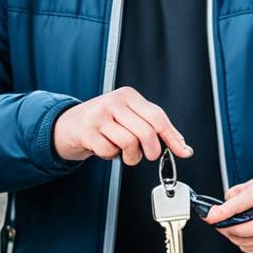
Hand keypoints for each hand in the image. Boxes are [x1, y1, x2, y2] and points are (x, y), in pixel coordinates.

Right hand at [52, 86, 192, 164]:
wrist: (69, 125)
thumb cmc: (105, 121)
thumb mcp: (130, 117)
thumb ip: (155, 129)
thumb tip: (183, 147)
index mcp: (129, 96)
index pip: (158, 117)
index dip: (172, 137)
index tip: (183, 151)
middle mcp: (115, 102)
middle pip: (146, 132)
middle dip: (151, 151)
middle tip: (148, 155)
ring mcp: (99, 115)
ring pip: (129, 143)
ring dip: (131, 156)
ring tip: (125, 153)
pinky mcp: (87, 131)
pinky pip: (109, 151)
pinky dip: (112, 156)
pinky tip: (107, 148)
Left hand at [204, 175, 252, 252]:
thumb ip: (237, 194)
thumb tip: (219, 212)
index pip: (249, 201)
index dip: (227, 210)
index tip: (210, 216)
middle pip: (246, 230)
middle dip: (227, 227)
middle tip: (217, 221)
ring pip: (246, 243)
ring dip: (234, 235)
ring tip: (238, 224)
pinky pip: (251, 250)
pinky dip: (244, 242)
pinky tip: (251, 232)